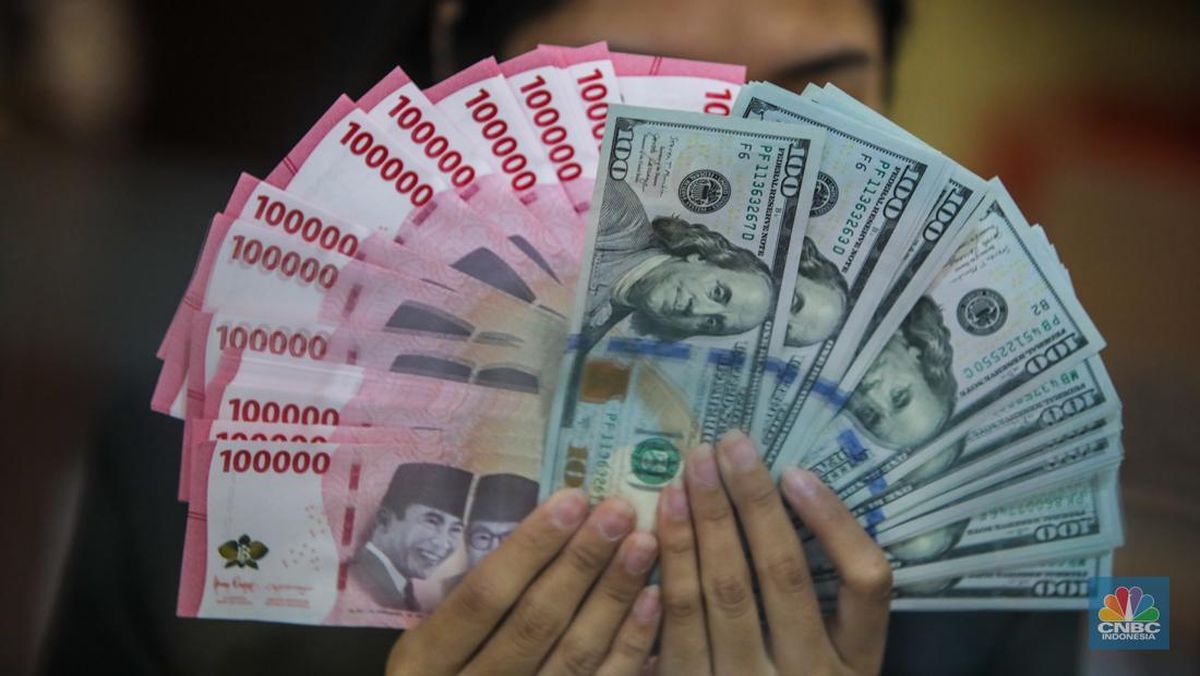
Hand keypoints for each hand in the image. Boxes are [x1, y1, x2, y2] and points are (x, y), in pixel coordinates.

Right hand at [386, 490, 661, 675]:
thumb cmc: (447, 672)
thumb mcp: (434, 644)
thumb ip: (476, 602)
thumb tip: (547, 528)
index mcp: (424, 661)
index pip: (483, 596)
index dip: (530, 547)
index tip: (572, 499)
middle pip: (535, 621)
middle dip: (581, 562)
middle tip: (619, 511)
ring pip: (575, 655)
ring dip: (613, 595)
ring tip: (643, 544)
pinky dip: (631, 644)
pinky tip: (653, 601)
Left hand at [655, 430, 892, 675]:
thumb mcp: (836, 669)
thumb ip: (826, 610)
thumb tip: (792, 503)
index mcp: (858, 669)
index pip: (867, 583)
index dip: (835, 521)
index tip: (798, 470)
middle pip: (781, 575)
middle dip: (748, 503)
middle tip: (724, 445)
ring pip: (724, 597)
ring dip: (701, 528)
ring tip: (685, 476)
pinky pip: (676, 633)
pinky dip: (667, 579)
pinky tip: (657, 535)